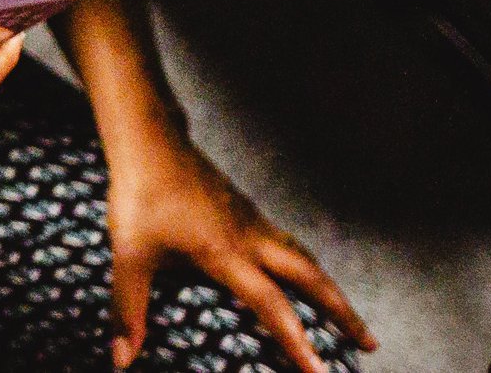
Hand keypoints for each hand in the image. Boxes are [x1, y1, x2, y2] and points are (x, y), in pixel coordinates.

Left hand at [103, 137, 369, 372]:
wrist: (149, 141)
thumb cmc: (140, 195)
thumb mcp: (129, 256)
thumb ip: (128, 310)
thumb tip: (122, 359)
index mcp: (227, 254)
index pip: (272, 306)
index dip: (297, 342)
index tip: (320, 372)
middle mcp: (251, 239)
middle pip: (313, 278)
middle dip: (343, 313)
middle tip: (368, 343)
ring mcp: (253, 221)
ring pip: (305, 258)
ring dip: (329, 288)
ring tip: (345, 315)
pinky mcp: (246, 210)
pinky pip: (288, 244)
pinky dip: (306, 266)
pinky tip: (298, 274)